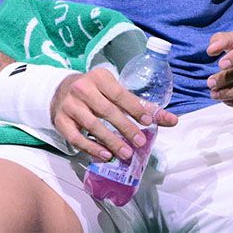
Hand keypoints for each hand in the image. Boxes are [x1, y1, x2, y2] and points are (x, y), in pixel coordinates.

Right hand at [50, 69, 178, 161]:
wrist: (60, 91)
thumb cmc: (96, 92)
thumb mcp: (115, 92)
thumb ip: (141, 106)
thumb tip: (172, 120)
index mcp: (99, 77)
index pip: (118, 93)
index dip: (133, 107)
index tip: (147, 121)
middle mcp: (81, 88)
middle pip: (106, 110)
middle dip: (125, 127)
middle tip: (140, 141)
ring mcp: (69, 105)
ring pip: (92, 125)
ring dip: (111, 141)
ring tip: (126, 153)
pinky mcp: (60, 121)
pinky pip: (76, 138)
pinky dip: (91, 148)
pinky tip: (105, 155)